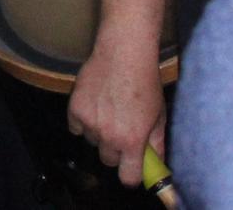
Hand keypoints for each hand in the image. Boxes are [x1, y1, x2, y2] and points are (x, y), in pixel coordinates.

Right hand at [66, 39, 165, 186]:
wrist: (123, 55)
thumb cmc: (146, 84)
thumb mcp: (159, 117)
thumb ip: (157, 144)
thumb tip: (157, 164)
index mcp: (132, 141)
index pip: (128, 177)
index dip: (131, 175)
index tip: (132, 168)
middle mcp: (108, 136)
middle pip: (108, 160)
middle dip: (115, 151)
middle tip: (122, 133)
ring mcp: (89, 123)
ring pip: (92, 141)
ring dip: (99, 134)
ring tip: (108, 113)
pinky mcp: (74, 108)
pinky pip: (76, 127)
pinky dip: (83, 121)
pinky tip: (94, 106)